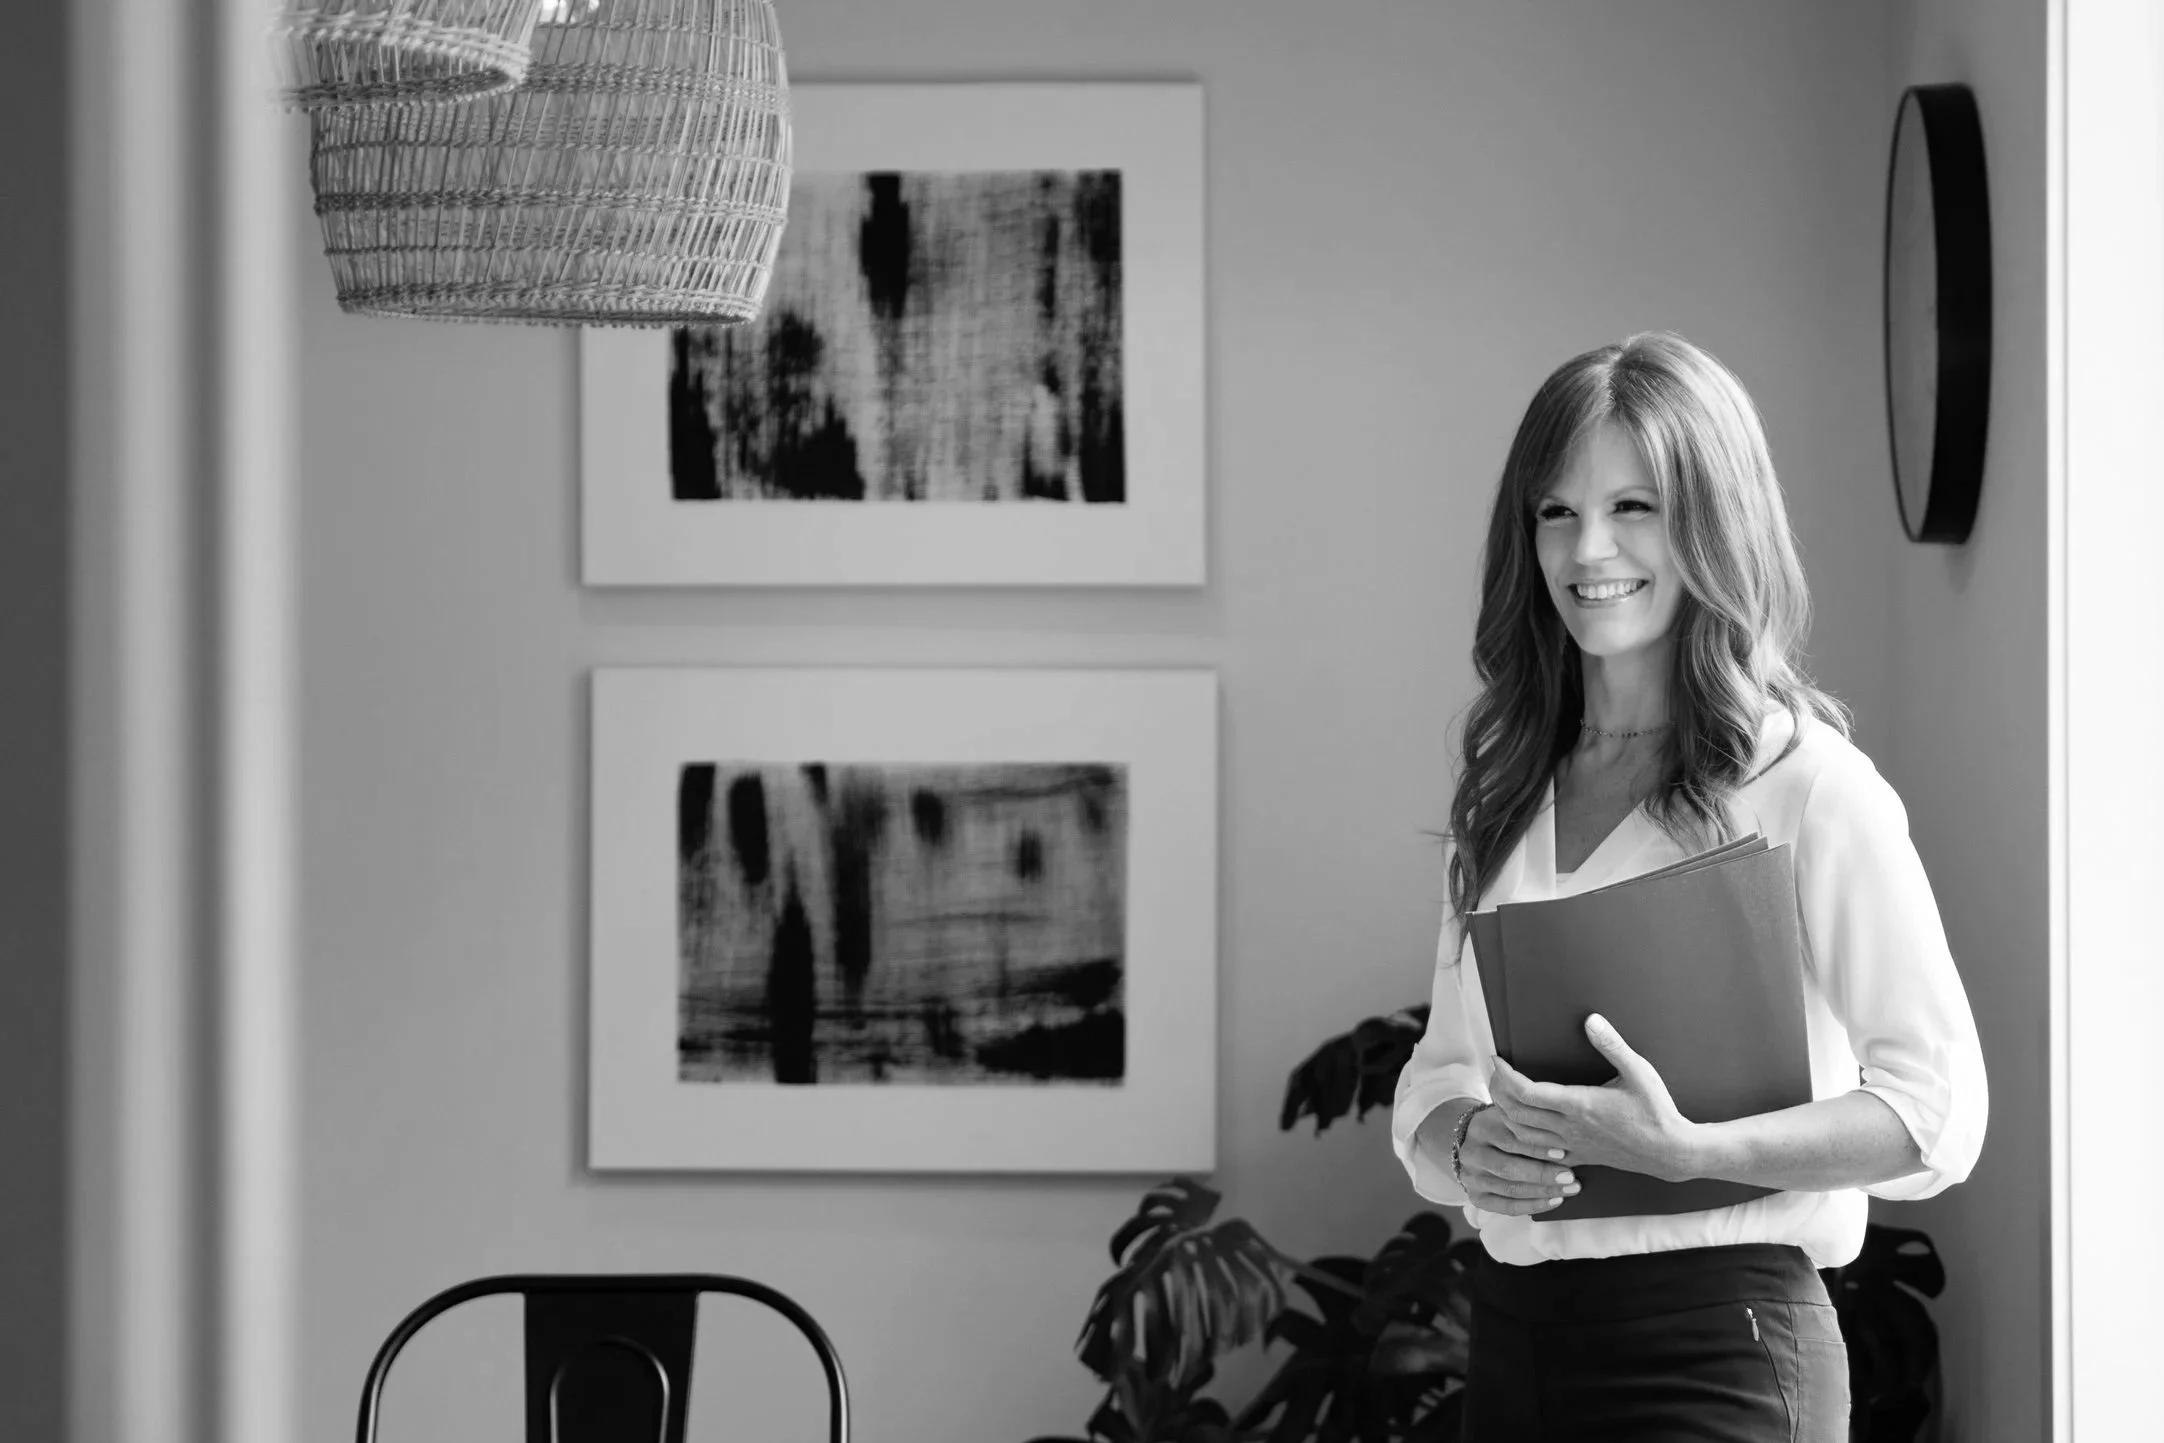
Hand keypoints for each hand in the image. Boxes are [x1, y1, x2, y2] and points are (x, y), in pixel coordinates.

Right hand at [1455, 1100, 1580, 1215]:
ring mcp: (1471, 1178)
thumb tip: (1566, 1142)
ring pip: (1509, 1190)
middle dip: (1542, 1175)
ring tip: (1568, 1190)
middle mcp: (1471, 1154)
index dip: (1537, 1148)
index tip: (1563, 1153)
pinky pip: (1507, 1207)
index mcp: (1480, 1128)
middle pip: (1507, 1168)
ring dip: (1543, 1192)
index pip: (1509, 1140)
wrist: (1478, 1144)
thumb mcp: (1513, 1119)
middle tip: (1570, 1177)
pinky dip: (1533, 1206)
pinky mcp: (1476, 1198)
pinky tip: (1554, 1202)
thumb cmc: (1506, 1129)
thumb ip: (1531, 1127)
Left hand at [1488, 1014, 1698, 1181]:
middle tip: (1494, 1073)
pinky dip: (1523, 1140)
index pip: (1526, 1092)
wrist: (1671, 1152)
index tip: (1496, 1059)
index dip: (1504, 1075)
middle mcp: (1569, 1128)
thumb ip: (1612, 1045)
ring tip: (1502, 1095)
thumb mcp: (1639, 1071)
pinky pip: (1540, 1154)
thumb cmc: (1656, 1111)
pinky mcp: (1579, 1157)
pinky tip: (1523, 1127)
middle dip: (1498, 1092)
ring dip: (1505, 1115)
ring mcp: (1572, 1145)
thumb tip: (1591, 1020)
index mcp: (1579, 1105)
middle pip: (1515, 1113)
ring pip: (1523, 1136)